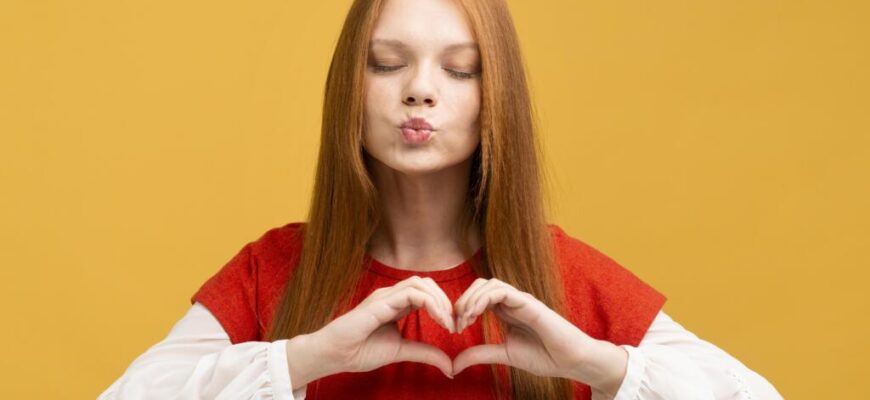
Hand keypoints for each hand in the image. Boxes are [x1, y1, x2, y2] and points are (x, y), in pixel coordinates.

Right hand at [311, 276, 456, 378]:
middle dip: (445, 301)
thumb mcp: (402, 352)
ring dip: (439, 300)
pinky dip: (429, 303)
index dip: (444, 306)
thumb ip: (425, 354)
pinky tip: (436, 319)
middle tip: (453, 324)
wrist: (335, 355)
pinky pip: (410, 293)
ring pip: (420, 283)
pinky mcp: (379, 302)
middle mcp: (392, 296)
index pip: (427, 293)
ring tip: (445, 322)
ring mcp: (385, 296)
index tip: (452, 328)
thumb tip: (450, 367)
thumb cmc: (361, 350)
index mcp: (397, 304)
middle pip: (427, 283)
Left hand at [451, 278, 598, 380]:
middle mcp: (512, 302)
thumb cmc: (544, 357)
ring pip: (489, 284)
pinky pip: (502, 290)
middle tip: (456, 323)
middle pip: (479, 286)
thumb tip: (453, 364)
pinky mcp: (529, 303)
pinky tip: (476, 313)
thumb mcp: (504, 355)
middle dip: (463, 300)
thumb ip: (480, 354)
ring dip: (471, 298)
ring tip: (464, 318)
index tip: (455, 329)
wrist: (571, 362)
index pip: (477, 297)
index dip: (462, 308)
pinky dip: (484, 298)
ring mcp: (520, 300)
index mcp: (505, 311)